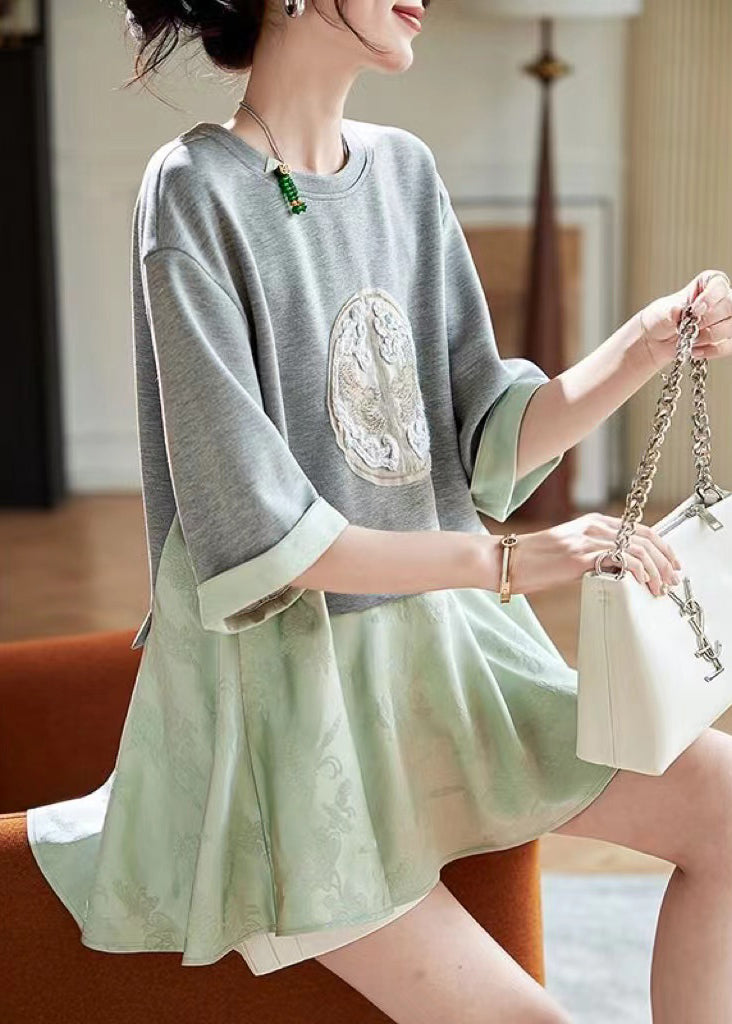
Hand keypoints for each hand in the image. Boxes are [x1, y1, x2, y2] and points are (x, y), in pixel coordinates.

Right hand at [508, 512, 681, 597]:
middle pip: (645, 537)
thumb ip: (594, 554)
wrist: (506, 561)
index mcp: (592, 522)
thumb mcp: (570, 551)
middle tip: (672, 580)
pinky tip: (641, 585)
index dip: (661, 547)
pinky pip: (621, 560)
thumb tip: (616, 570)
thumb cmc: (533, 561)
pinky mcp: (580, 556)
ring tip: (659, 589)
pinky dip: (638, 572)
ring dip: (656, 571)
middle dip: (665, 560)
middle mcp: (593, 526)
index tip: (670, 566)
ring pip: (638, 549)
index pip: (639, 529)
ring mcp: (587, 539)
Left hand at [637, 268, 731, 371]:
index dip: (710, 297)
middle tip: (693, 326)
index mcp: (707, 284)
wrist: (658, 341)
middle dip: (710, 320)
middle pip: (731, 306)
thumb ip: (670, 312)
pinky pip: (729, 346)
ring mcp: (726, 320)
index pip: (719, 284)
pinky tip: (696, 351)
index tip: (696, 309)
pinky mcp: (725, 339)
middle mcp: (721, 299)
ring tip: (691, 339)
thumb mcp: (662, 313)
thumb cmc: (662, 319)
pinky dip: (712, 350)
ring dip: (709, 336)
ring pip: (731, 327)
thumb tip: (676, 310)